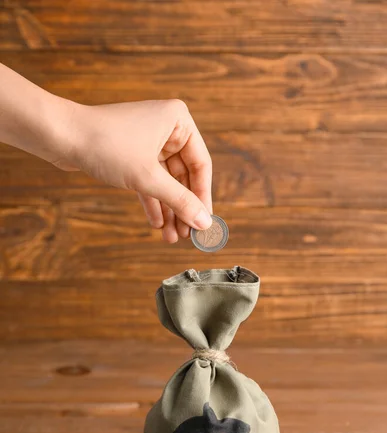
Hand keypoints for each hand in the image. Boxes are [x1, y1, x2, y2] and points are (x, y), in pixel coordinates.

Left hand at [58, 99, 212, 242]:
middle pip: (184, 176)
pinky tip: (157, 224)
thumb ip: (179, 200)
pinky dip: (153, 201)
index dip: (202, 197)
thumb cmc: (106, 145)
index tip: (204, 224)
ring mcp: (149, 141)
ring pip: (166, 182)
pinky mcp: (132, 154)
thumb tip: (204, 222)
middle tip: (186, 235)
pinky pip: (150, 181)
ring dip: (168, 209)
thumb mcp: (148, 178)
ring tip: (171, 236)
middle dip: (183, 207)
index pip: (201, 165)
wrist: (62, 136)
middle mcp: (167, 128)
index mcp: (178, 121)